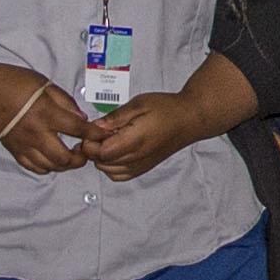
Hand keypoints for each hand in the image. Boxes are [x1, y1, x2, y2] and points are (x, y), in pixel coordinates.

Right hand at [0, 70, 101, 174]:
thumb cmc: (11, 82)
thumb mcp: (43, 84)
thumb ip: (64, 101)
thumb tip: (81, 117)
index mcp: (46, 113)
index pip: (77, 129)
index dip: (94, 134)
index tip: (103, 135)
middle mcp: (36, 133)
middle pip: (64, 158)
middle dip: (80, 158)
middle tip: (85, 150)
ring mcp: (24, 145)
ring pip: (50, 167)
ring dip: (64, 164)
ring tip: (70, 154)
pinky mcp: (14, 150)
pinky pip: (34, 167)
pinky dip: (47, 166)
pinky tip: (52, 158)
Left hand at [83, 84, 222, 178]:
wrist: (190, 119)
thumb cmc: (167, 109)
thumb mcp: (138, 104)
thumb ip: (115, 118)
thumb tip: (95, 126)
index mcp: (134, 141)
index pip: (100, 153)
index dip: (90, 142)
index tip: (91, 130)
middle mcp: (136, 158)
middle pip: (102, 163)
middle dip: (93, 149)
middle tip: (98, 132)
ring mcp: (141, 166)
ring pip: (108, 171)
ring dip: (102, 158)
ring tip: (106, 140)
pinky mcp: (144, 168)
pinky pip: (120, 175)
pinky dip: (111, 166)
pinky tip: (115, 151)